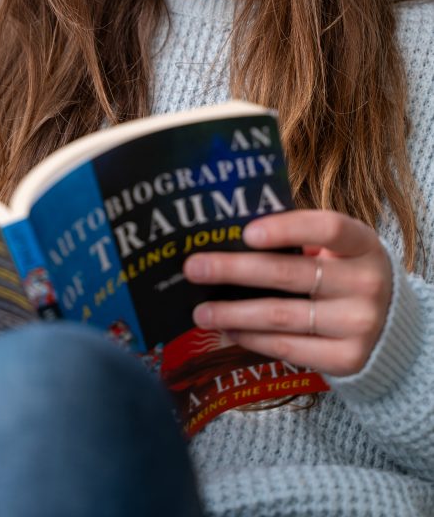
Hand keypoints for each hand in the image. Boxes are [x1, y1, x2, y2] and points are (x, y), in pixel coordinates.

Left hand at [183, 210, 392, 377]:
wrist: (392, 329)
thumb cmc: (346, 274)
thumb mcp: (338, 251)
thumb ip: (299, 240)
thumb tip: (230, 237)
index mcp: (363, 244)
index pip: (327, 227)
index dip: (286, 229)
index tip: (245, 233)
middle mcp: (366, 283)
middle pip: (290, 274)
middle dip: (234, 269)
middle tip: (193, 268)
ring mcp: (359, 324)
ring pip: (282, 315)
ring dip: (233, 312)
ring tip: (200, 311)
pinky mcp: (348, 359)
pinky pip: (288, 347)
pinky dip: (252, 338)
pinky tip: (228, 329)